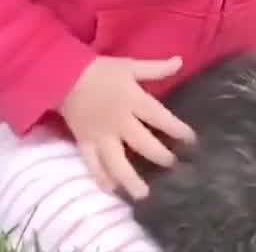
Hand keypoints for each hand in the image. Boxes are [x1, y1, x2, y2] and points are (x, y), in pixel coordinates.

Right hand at [58, 56, 195, 199]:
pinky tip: (111, 189)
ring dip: (131, 179)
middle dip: (160, 156)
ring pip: (117, 162)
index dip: (178, 130)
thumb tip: (180, 61)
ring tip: (143, 194)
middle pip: (144, 144)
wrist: (64, 75)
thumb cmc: (101, 70)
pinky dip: (101, 177)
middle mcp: (120, 122)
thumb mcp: (130, 66)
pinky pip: (93, 164)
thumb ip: (156, 68)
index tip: (191, 140)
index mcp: (133, 101)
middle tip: (172, 164)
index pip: (161, 118)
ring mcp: (101, 136)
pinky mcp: (85, 142)